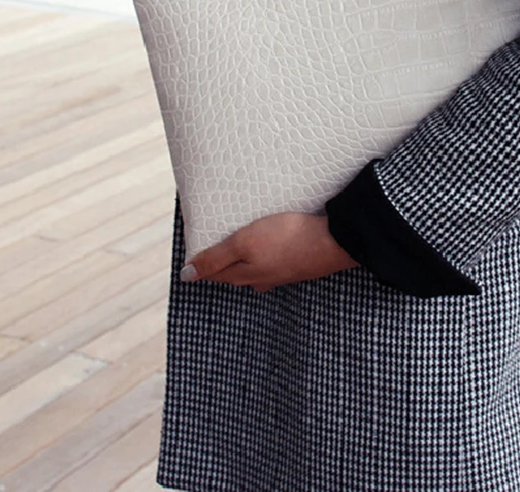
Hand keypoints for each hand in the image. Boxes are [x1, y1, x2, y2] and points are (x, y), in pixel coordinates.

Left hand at [180, 212, 359, 292]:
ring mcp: (280, 274)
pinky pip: (272, 264)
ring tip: (236, 248)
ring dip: (243, 261)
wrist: (333, 242)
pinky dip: (264, 258)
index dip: (202, 264)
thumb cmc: (287, 239)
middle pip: (233, 273)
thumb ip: (216, 258)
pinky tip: (268, 250)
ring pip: (254, 270)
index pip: (215, 273)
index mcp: (245, 275)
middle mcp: (261, 279)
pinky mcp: (297, 265)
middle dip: (220, 264)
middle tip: (210, 250)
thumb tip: (186, 277)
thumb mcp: (244, 244)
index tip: (192, 257)